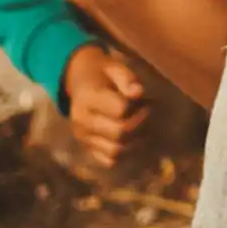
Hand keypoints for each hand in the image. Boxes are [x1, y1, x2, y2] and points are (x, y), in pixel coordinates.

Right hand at [62, 45, 148, 167]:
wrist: (78, 82)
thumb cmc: (102, 74)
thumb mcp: (115, 67)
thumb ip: (127, 79)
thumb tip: (138, 93)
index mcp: (88, 98)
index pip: (121, 110)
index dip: (140, 107)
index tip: (148, 102)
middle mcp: (82, 121)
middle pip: (120, 133)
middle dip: (142, 125)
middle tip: (148, 115)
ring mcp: (83, 137)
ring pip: (116, 151)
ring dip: (137, 142)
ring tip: (143, 128)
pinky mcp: (87, 148)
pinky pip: (109, 161)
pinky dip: (125, 154)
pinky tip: (132, 140)